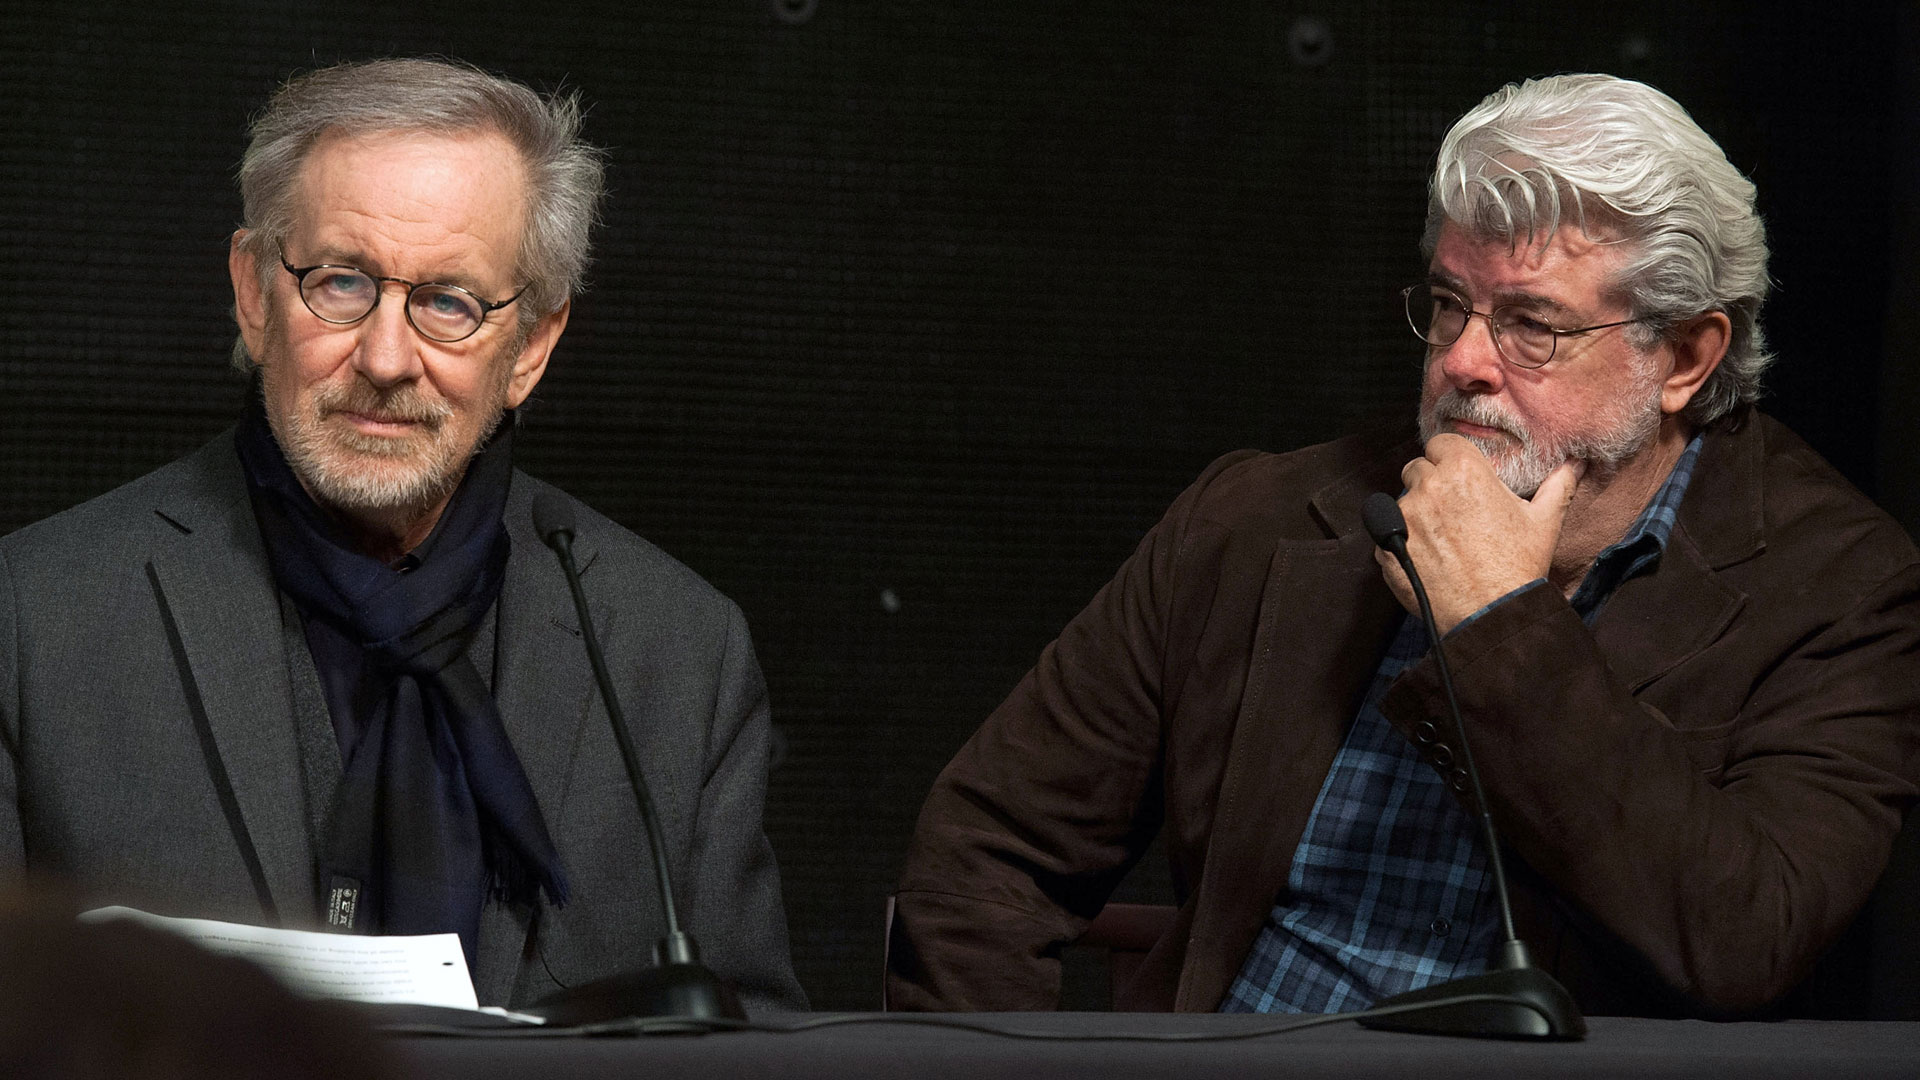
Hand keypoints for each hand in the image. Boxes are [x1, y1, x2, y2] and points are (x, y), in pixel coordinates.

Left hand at [1375, 434, 1580, 634]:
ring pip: (1401, 502)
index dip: (1449, 458)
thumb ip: (1558, 485)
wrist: (1491, 616)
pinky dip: (1401, 543)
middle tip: (1452, 510)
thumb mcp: (1545, 522)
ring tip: (1443, 539)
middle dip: (1430, 483)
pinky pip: (1387, 535)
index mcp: (1464, 471)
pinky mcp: (1386, 547)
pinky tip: (1427, 559)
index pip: (1441, 443)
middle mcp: (1429, 487)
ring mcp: (1404, 518)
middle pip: (1417, 469)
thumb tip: (1575, 464)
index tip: (1458, 476)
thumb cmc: (1518, 568)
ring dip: (1415, 514)